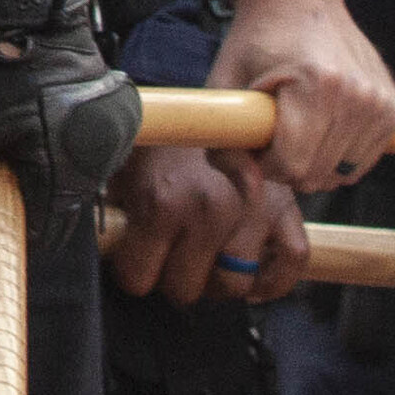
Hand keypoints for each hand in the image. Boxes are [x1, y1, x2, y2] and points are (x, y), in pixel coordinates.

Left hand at [0, 0, 144, 229]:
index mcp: (70, 166)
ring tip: (12, 130)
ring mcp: (117, 126)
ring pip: (75, 175)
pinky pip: (86, 144)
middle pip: (63, 205)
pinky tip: (33, 114)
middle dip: (27, 194)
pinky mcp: (117, 105)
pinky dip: (60, 141)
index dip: (10, 226)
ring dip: (45, 167)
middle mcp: (105, 151)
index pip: (46, 232)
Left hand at [101, 142, 303, 306]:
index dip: (133, 272)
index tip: (135, 259)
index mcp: (163, 200)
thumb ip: (112, 211)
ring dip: (217, 281)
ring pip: (234, 286)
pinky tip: (250, 273)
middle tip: (170, 258)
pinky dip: (272, 279)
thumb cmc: (161, 142)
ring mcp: (253, 211)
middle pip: (186, 289)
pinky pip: (290, 263)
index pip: (139, 279)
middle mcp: (210, 208)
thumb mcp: (122, 169)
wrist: (207, 104)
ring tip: (204, 260)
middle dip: (173, 279)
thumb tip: (104, 248)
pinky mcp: (287, 209)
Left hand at [215, 0, 394, 194]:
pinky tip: (321, 127)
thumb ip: (227, 149)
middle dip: (287, 164)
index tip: (255, 139)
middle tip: (274, 129)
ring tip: (297, 125)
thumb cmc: (256, 41)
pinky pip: (362, 162)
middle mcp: (356, 94)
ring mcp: (379, 101)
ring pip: (341, 174)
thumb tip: (252, 195)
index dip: (264, 163)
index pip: (291, 165)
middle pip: (317, 174)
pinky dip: (338, 156)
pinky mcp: (393, 108)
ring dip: (314, 162)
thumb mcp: (224, 86)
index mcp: (316, 84)